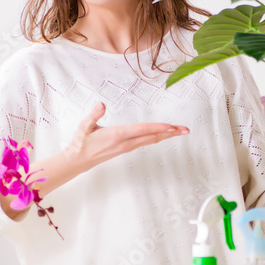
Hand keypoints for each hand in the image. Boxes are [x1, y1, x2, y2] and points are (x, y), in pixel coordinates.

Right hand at [63, 102, 188, 171]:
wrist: (78, 160)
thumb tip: (101, 104)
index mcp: (118, 135)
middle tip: (186, 130)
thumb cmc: (81, 142)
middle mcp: (126, 142)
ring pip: (151, 140)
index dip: (158, 128)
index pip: (142, 130)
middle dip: (170, 133)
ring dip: (166, 136)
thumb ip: (93, 115)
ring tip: (179, 132)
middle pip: (152, 137)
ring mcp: (127, 147)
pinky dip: (157, 137)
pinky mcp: (126, 148)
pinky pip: (146, 142)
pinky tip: (163, 135)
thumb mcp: (84, 126)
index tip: (172, 127)